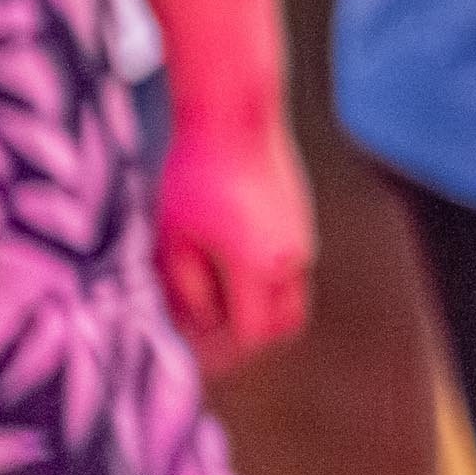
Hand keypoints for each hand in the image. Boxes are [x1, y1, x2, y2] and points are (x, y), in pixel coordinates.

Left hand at [152, 101, 317, 376]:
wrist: (236, 116)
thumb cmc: (195, 173)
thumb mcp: (174, 239)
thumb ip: (185, 290)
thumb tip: (195, 323)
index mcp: (261, 267)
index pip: (252, 335)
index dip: (223, 354)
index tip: (195, 358)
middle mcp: (292, 257)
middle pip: (283, 324)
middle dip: (249, 339)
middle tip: (210, 339)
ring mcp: (302, 236)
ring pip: (289, 294)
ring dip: (257, 307)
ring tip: (212, 299)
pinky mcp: (299, 217)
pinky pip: (289, 266)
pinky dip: (263, 280)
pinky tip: (226, 263)